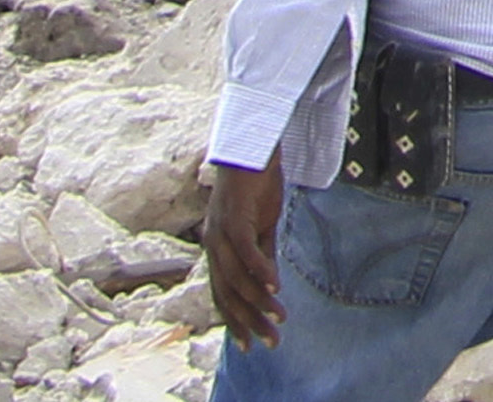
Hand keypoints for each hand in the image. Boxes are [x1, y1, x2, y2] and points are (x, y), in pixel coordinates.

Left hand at [204, 163, 281, 347]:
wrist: (251, 148)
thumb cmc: (256, 186)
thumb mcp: (262, 227)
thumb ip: (262, 255)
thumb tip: (269, 284)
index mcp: (217, 250)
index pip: (222, 296)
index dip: (235, 322)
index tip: (251, 344)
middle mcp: (213, 246)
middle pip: (228, 295)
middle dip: (248, 322)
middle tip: (269, 344)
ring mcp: (220, 233)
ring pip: (236, 278)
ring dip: (259, 301)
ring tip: (280, 317)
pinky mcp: (234, 218)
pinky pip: (246, 252)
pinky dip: (260, 272)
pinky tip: (275, 287)